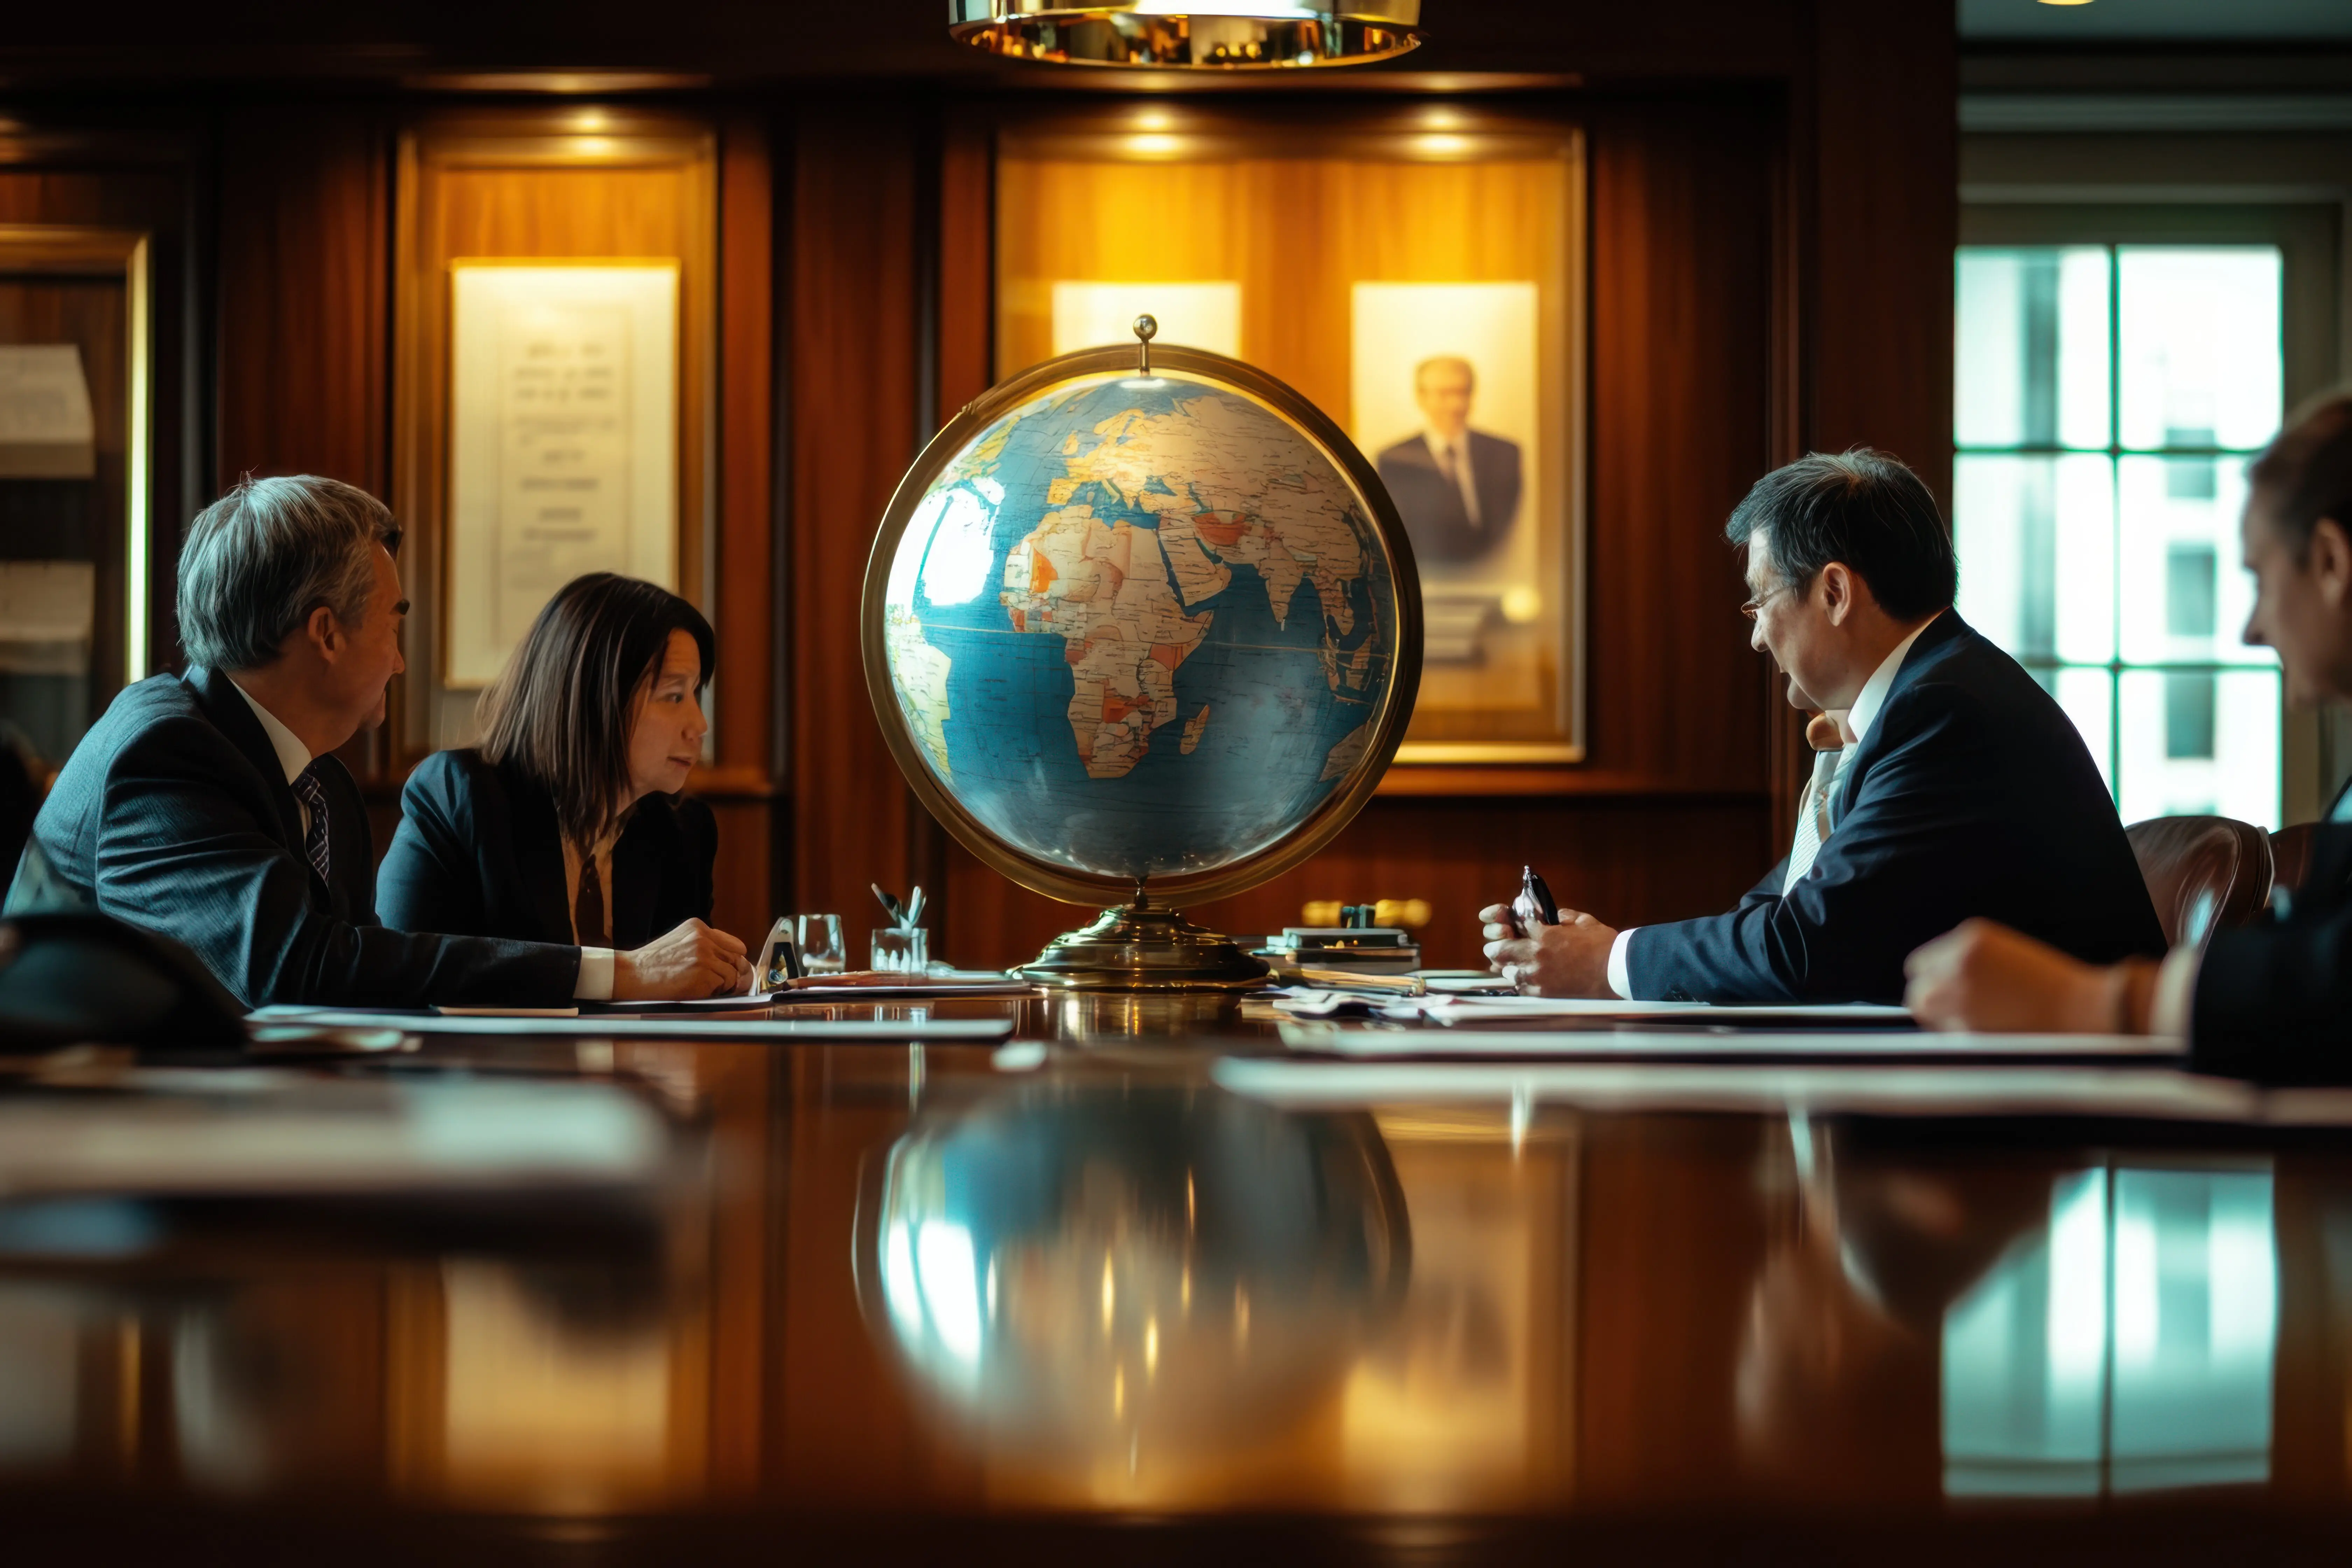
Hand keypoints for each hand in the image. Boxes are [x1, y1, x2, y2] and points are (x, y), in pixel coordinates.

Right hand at [614, 918, 751, 999]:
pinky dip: (713, 993)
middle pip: (737, 960)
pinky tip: (695, 990)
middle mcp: (704, 939)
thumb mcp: (680, 942)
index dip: (733, 960)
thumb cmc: (653, 963)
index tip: (728, 969)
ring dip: (721, 985)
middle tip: (713, 982)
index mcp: (698, 927)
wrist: (632, 974)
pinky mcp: (703, 975)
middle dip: (729, 973)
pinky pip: (722, 987)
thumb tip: (736, 963)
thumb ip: (705, 945)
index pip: (736, 945)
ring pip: (732, 975)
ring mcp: (704, 956)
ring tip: (699, 986)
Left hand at [1478, 901, 1618, 997]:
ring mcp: (1537, 976)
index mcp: (1543, 935)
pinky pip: (1520, 987)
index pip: (1514, 925)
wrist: (1616, 972)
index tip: (1517, 926)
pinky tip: (1531, 977)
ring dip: (1510, 965)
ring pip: (1506, 971)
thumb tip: (1548, 915)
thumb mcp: (1582, 920)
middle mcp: (1535, 956)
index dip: (1513, 924)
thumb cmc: (1603, 944)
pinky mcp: (1543, 993)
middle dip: (1498, 946)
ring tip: (1519, 963)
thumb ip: (1561, 916)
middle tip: (1503, 946)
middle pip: (1498, 950)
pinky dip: (1522, 982)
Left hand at [1903, 918, 2124, 1032]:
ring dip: (1942, 1021)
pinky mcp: (1966, 1027)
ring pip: (1925, 1013)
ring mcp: (1957, 996)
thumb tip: (1939, 984)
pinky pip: (1946, 1036)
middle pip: (1918, 990)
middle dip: (1934, 1003)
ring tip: (1979, 1025)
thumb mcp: (2008, 957)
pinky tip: (1990, 1035)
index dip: (1935, 981)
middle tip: (1961, 1014)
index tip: (1949, 994)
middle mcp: (1956, 964)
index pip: (1922, 963)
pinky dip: (1960, 1038)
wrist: (2088, 1012)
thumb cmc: (2057, 988)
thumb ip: (1970, 964)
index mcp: (1969, 939)